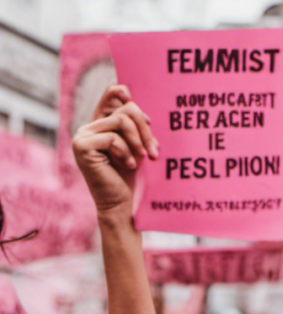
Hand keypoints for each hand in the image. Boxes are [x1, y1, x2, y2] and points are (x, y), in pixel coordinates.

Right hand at [72, 85, 158, 217]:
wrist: (121, 203)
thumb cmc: (130, 177)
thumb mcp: (136, 147)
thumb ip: (134, 126)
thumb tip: (133, 100)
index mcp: (101, 124)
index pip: (112, 94)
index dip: (129, 97)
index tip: (149, 122)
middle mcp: (89, 127)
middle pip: (125, 109)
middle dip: (146, 129)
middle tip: (154, 151)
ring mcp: (82, 135)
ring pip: (121, 120)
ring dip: (138, 141)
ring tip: (143, 158)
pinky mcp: (81, 145)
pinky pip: (113, 137)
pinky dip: (126, 152)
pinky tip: (129, 165)